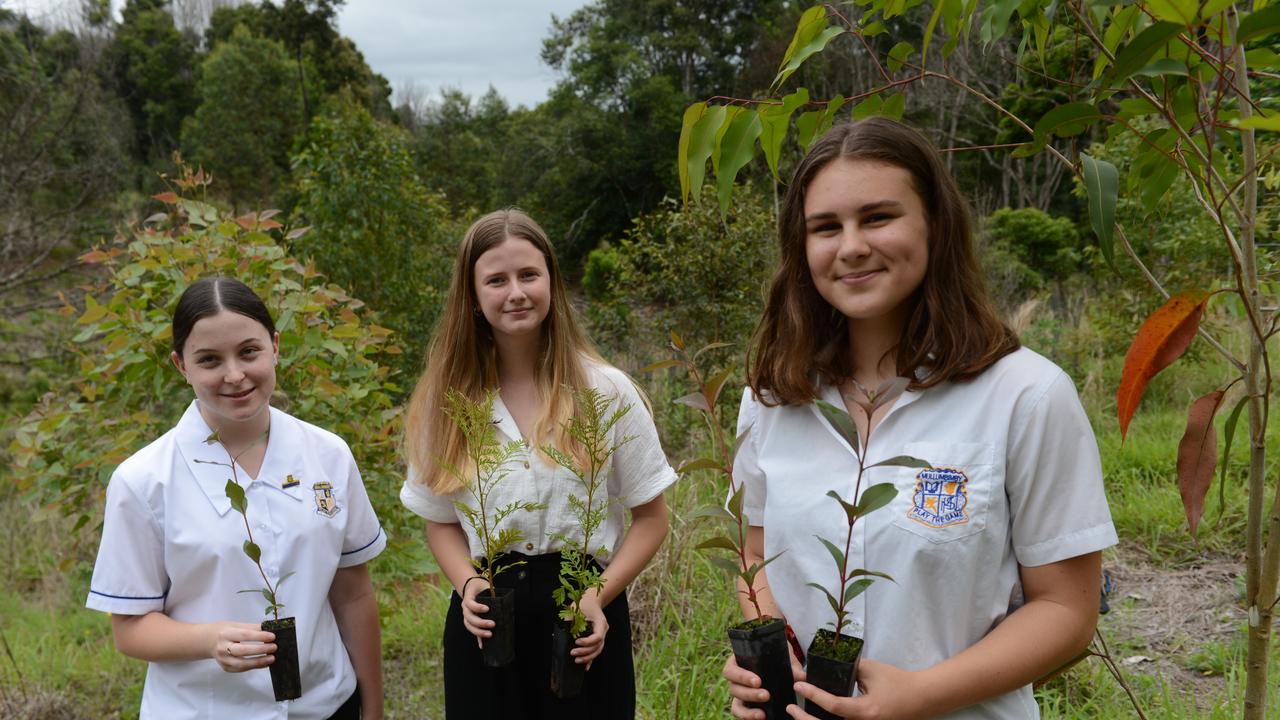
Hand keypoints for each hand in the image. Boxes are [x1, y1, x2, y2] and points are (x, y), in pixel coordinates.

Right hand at [206, 621, 275, 673]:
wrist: (208, 641)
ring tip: (272, 658)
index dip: (259, 636)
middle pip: (242, 651)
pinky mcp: (226, 668)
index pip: (244, 635)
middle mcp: (222, 648)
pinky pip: (241, 669)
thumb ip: (252, 628)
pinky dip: (254, 667)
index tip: (273, 636)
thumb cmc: (225, 631)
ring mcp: (223, 660)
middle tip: (274, 647)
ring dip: (258, 662)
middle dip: (260, 650)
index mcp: (226, 633)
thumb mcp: (236, 625)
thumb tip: (270, 629)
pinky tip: (264, 663)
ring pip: (241, 664)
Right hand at [460, 577, 494, 646]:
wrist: (472, 588)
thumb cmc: (481, 588)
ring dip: (478, 632)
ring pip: (469, 626)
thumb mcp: (485, 587)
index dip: (477, 607)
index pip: (470, 604)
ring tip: (490, 634)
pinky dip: (477, 639)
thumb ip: (492, 594)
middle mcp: (465, 609)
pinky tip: (482, 646)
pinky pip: (473, 631)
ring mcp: (466, 616)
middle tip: (492, 624)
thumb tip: (505, 602)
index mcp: (468, 598)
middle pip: (469, 618)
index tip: (487, 609)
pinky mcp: (470, 622)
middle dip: (480, 622)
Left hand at [572, 593, 607, 668]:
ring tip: (577, 661)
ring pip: (598, 650)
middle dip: (585, 652)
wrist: (591, 599)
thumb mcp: (576, 610)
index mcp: (600, 622)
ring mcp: (602, 634)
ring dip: (588, 657)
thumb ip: (570, 622)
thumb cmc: (583, 603)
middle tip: (573, 653)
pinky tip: (586, 667)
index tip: (576, 642)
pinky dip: (591, 658)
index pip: (597, 637)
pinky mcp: (598, 637)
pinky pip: (596, 650)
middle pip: (598, 646)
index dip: (587, 642)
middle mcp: (603, 630)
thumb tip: (561, 635)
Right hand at [724, 647, 805, 718]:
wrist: (778, 665)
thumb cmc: (776, 656)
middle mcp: (735, 681)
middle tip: (766, 695)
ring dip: (748, 712)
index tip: (758, 681)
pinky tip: (762, 718)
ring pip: (736, 706)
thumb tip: (802, 676)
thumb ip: (791, 666)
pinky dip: (749, 718)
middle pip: (734, 689)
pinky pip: (742, 715)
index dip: (741, 677)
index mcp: (736, 663)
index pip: (730, 671)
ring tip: (762, 714)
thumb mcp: (783, 657)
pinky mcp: (745, 707)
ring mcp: (739, 695)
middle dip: (749, 694)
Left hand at [789, 659, 928, 719]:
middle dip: (804, 719)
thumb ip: (848, 669)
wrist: (920, 698)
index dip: (813, 695)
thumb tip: (825, 668)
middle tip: (791, 707)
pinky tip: (814, 717)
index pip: (834, 705)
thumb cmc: (896, 682)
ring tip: (798, 713)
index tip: (798, 685)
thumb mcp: (871, 670)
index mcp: (867, 711)